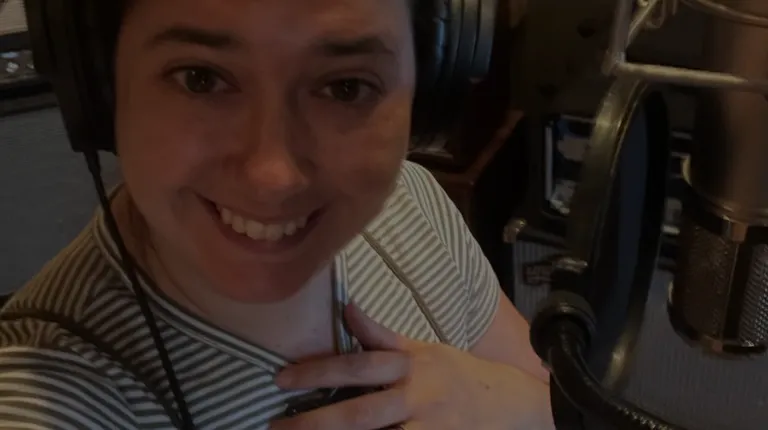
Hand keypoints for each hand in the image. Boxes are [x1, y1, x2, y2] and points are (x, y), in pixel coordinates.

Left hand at [270, 303, 553, 429]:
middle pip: (361, 414)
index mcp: (414, 366)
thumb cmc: (464, 376)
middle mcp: (419, 398)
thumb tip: (347, 309)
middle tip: (276, 426)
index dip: (320, 371)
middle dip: (316, 422)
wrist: (519, 407)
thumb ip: (384, 336)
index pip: (360, 366)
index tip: (282, 378)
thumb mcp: (427, 350)